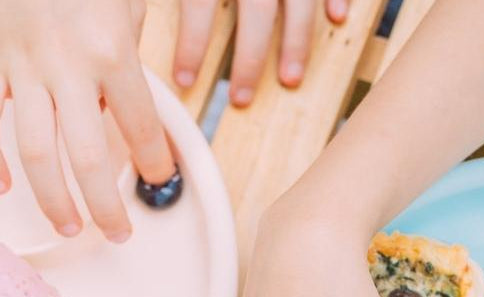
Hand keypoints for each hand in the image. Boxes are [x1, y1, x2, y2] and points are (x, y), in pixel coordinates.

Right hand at [0, 0, 175, 241]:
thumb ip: (131, 58)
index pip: (139, 126)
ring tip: (68, 225)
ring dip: (51, 198)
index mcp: (110, 49)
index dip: (154, 163)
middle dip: (104, 205)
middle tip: (117, 233)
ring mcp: (20, 66)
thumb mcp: (127, 2)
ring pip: (34, 151)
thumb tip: (131, 113)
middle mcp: (65, 65)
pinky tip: (1, 185)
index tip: (159, 180)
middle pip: (86, 157)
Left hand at [174, 0, 348, 105]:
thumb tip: (145, 12)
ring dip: (296, 42)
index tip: (184, 82)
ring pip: (298, 1)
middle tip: (239, 100)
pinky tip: (338, 17)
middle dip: (249, 60)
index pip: (199, 4)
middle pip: (256, 12)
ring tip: (290, 79)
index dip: (191, 44)